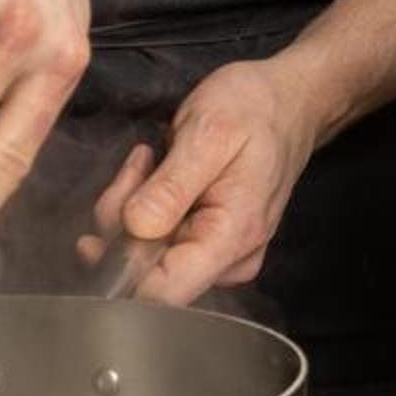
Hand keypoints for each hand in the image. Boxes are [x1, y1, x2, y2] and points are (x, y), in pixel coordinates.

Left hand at [78, 58, 320, 309]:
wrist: (286, 101)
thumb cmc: (254, 109)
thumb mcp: (209, 132)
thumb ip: (172, 186)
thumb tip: (135, 228)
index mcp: (232, 237)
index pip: (163, 293)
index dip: (121, 269)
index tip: (110, 219)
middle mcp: (228, 259)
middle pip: (147, 274)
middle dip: (124, 222)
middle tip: (138, 167)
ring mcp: (218, 254)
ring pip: (146, 257)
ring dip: (131, 210)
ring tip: (149, 162)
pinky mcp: (207, 243)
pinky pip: (158, 242)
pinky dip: (143, 209)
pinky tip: (154, 175)